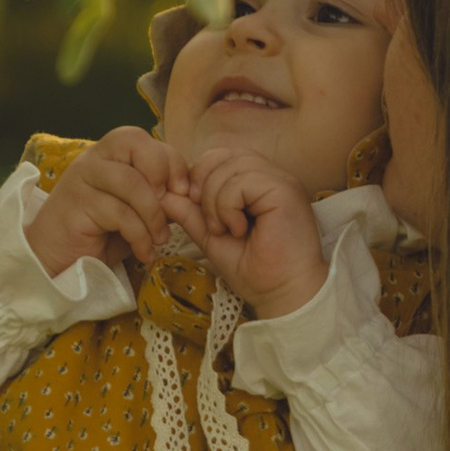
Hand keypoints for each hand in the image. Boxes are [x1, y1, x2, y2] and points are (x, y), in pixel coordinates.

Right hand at [23, 127, 175, 283]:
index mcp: (110, 154)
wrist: (58, 260)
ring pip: (130, 181)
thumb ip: (159, 197)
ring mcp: (82, 179)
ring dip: (154, 214)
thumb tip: (190, 194)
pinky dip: (140, 236)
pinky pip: (119, 214)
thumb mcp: (137, 211)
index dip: (171, 161)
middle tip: (171, 208)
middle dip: (162, 174)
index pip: (145, 139)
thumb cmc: (100, 234)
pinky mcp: (76, 205)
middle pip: (134, 143)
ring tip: (159, 239)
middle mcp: (94, 159)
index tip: (184, 192)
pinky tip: (144, 253)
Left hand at [165, 144, 327, 318]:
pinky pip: (242, 181)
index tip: (197, 211)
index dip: (199, 178)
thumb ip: (191, 215)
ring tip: (225, 229)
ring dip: (215, 201)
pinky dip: (228, 206)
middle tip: (209, 221)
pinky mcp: (285, 190)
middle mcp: (271, 175)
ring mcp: (280, 180)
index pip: (219, 156)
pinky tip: (238, 229)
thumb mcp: (212, 238)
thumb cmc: (256, 272)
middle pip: (221, 154)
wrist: (284, 296)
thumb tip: (164, 195)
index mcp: (257, 182)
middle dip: (203, 185)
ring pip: (230, 166)